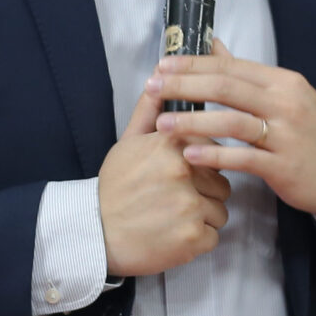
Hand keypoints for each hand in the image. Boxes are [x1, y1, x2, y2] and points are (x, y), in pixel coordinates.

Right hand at [98, 77, 230, 276]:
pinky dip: (197, 241)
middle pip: (221, 183)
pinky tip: (172, 236)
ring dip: (202, 218)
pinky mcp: (194, 236)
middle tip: (171, 201)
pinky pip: (214, 236)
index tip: (176, 176)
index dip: (198, 165)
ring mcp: (190, 204)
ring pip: (220, 211)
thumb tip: (161, 75)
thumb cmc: (114, 188)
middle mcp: (184, 170)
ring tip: (171, 218)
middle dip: (203, 193)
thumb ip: (150, 111)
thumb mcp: (128, 142)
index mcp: (171, 142)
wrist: (94, 233)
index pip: (212, 149)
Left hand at [151, 37, 315, 224]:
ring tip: (162, 125)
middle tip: (152, 87)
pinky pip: (243, 158)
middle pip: (226, 87)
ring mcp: (285, 134)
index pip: (230, 65)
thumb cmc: (311, 132)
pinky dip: (215, 154)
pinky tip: (189, 154)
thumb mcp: (286, 95)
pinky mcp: (284, 166)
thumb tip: (213, 44)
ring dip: (193, 121)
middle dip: (184, 85)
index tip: (162, 65)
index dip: (193, 64)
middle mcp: (284, 102)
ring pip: (231, 121)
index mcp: (282, 81)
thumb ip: (248, 74)